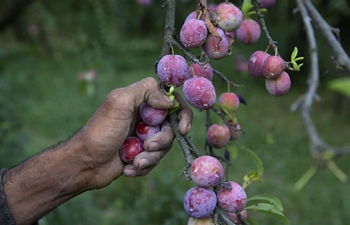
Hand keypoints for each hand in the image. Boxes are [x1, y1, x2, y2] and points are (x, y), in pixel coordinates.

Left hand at [77, 77, 191, 188]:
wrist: (85, 163)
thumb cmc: (100, 131)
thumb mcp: (119, 103)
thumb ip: (145, 91)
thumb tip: (169, 101)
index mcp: (142, 102)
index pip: (173, 102)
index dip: (182, 114)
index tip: (182, 128)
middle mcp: (146, 119)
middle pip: (172, 128)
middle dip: (162, 141)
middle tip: (147, 146)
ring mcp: (144, 138)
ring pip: (164, 148)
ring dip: (150, 157)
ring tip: (133, 162)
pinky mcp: (141, 155)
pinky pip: (154, 161)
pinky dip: (143, 166)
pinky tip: (128, 169)